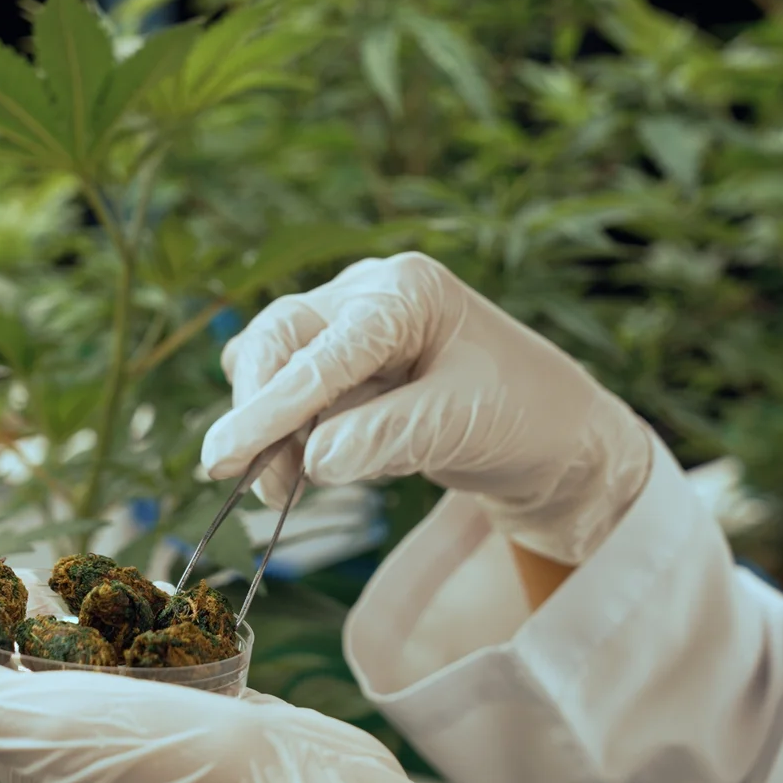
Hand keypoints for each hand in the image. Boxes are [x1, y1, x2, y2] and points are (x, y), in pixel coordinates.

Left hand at [0, 578, 416, 782]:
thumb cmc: (168, 762)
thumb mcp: (35, 726)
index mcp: (20, 753)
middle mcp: (67, 743)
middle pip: (0, 668)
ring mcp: (129, 724)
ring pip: (70, 654)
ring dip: (51, 606)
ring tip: (45, 571)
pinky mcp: (187, 707)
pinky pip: (140, 651)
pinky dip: (129, 615)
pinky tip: (136, 594)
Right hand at [201, 252, 654, 564]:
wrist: (557, 439)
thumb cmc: (526, 417)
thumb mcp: (463, 425)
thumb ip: (388, 436)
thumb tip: (311, 459)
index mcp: (407, 290)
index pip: (324, 348)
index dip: (271, 405)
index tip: (226, 454)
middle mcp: (370, 294)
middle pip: (278, 339)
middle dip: (256, 410)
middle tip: (244, 482)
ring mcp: (353, 328)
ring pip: (273, 365)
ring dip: (264, 427)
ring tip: (280, 491)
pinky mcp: (346, 368)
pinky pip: (291, 393)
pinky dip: (282, 433)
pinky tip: (297, 475)